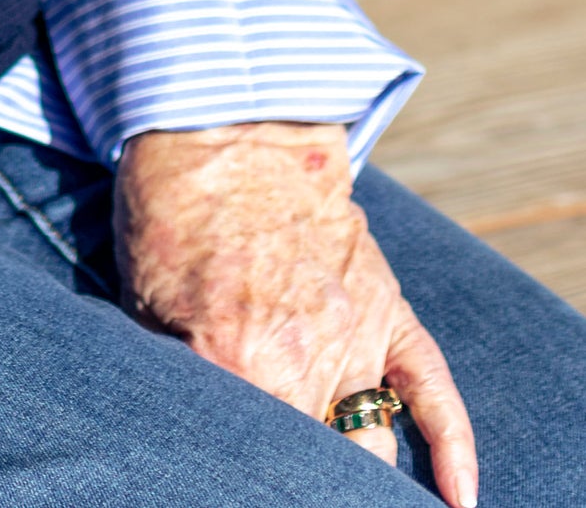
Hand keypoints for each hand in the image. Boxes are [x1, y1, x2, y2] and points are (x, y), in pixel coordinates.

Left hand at [116, 123, 476, 502]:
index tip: (247, 480)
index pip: (259, 458)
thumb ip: (177, 379)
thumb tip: (186, 428)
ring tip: (349, 485)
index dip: (256, 474)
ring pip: (373, 439)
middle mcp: (304, 362)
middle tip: (293, 477)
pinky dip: (454, 449)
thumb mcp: (143, 306)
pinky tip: (460, 499)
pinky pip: (432, 389)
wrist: (222, 132)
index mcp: (238, 366)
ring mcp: (354, 335)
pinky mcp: (387, 307)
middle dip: (312, 476)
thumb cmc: (172, 217)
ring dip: (361, 468)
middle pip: (325, 461)